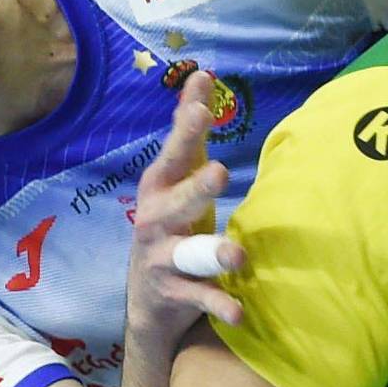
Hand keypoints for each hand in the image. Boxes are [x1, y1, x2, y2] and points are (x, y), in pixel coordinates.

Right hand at [126, 70, 246, 348]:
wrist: (148, 301)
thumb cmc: (171, 224)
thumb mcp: (178, 177)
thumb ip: (190, 131)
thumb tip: (201, 74)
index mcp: (160, 188)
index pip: (174, 154)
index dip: (186, 130)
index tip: (202, 103)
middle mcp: (155, 221)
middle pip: (176, 201)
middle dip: (196, 188)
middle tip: (221, 173)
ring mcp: (162, 259)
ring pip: (187, 253)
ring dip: (213, 252)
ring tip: (238, 254)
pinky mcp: (173, 294)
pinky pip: (198, 297)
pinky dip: (219, 305)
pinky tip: (240, 312)